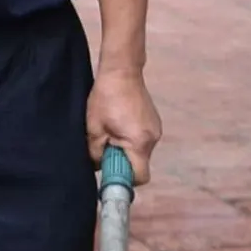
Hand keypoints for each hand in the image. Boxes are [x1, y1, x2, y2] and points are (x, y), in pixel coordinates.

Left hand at [85, 68, 161, 185]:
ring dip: (126, 150)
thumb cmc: (106, 98)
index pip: (140, 177)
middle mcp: (153, 138)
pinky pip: (142, 141)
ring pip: (140, 153)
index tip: (111, 173)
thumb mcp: (94, 129)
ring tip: (111, 132)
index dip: (124, 179)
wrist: (121, 71)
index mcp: (140, 142)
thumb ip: (96, 154)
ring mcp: (156, 129)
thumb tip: (98, 166)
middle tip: (106, 149)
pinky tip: (118, 125)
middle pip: (140, 165)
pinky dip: (130, 140)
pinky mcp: (153, 122)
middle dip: (122, 162)